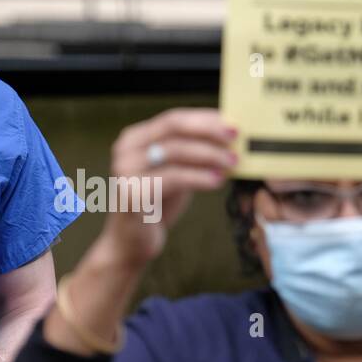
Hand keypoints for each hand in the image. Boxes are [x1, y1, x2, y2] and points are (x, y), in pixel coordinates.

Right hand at [101, 108, 238, 267]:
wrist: (130, 243)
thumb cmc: (157, 206)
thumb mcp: (176, 173)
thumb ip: (192, 155)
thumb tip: (229, 141)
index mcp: (135, 138)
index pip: (174, 118)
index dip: (205, 118)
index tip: (232, 123)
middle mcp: (126, 149)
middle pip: (173, 128)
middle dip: (208, 131)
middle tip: (235, 137)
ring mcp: (125, 170)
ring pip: (175, 151)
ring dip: (209, 154)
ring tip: (232, 162)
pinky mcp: (132, 192)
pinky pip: (173, 178)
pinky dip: (199, 177)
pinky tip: (218, 181)